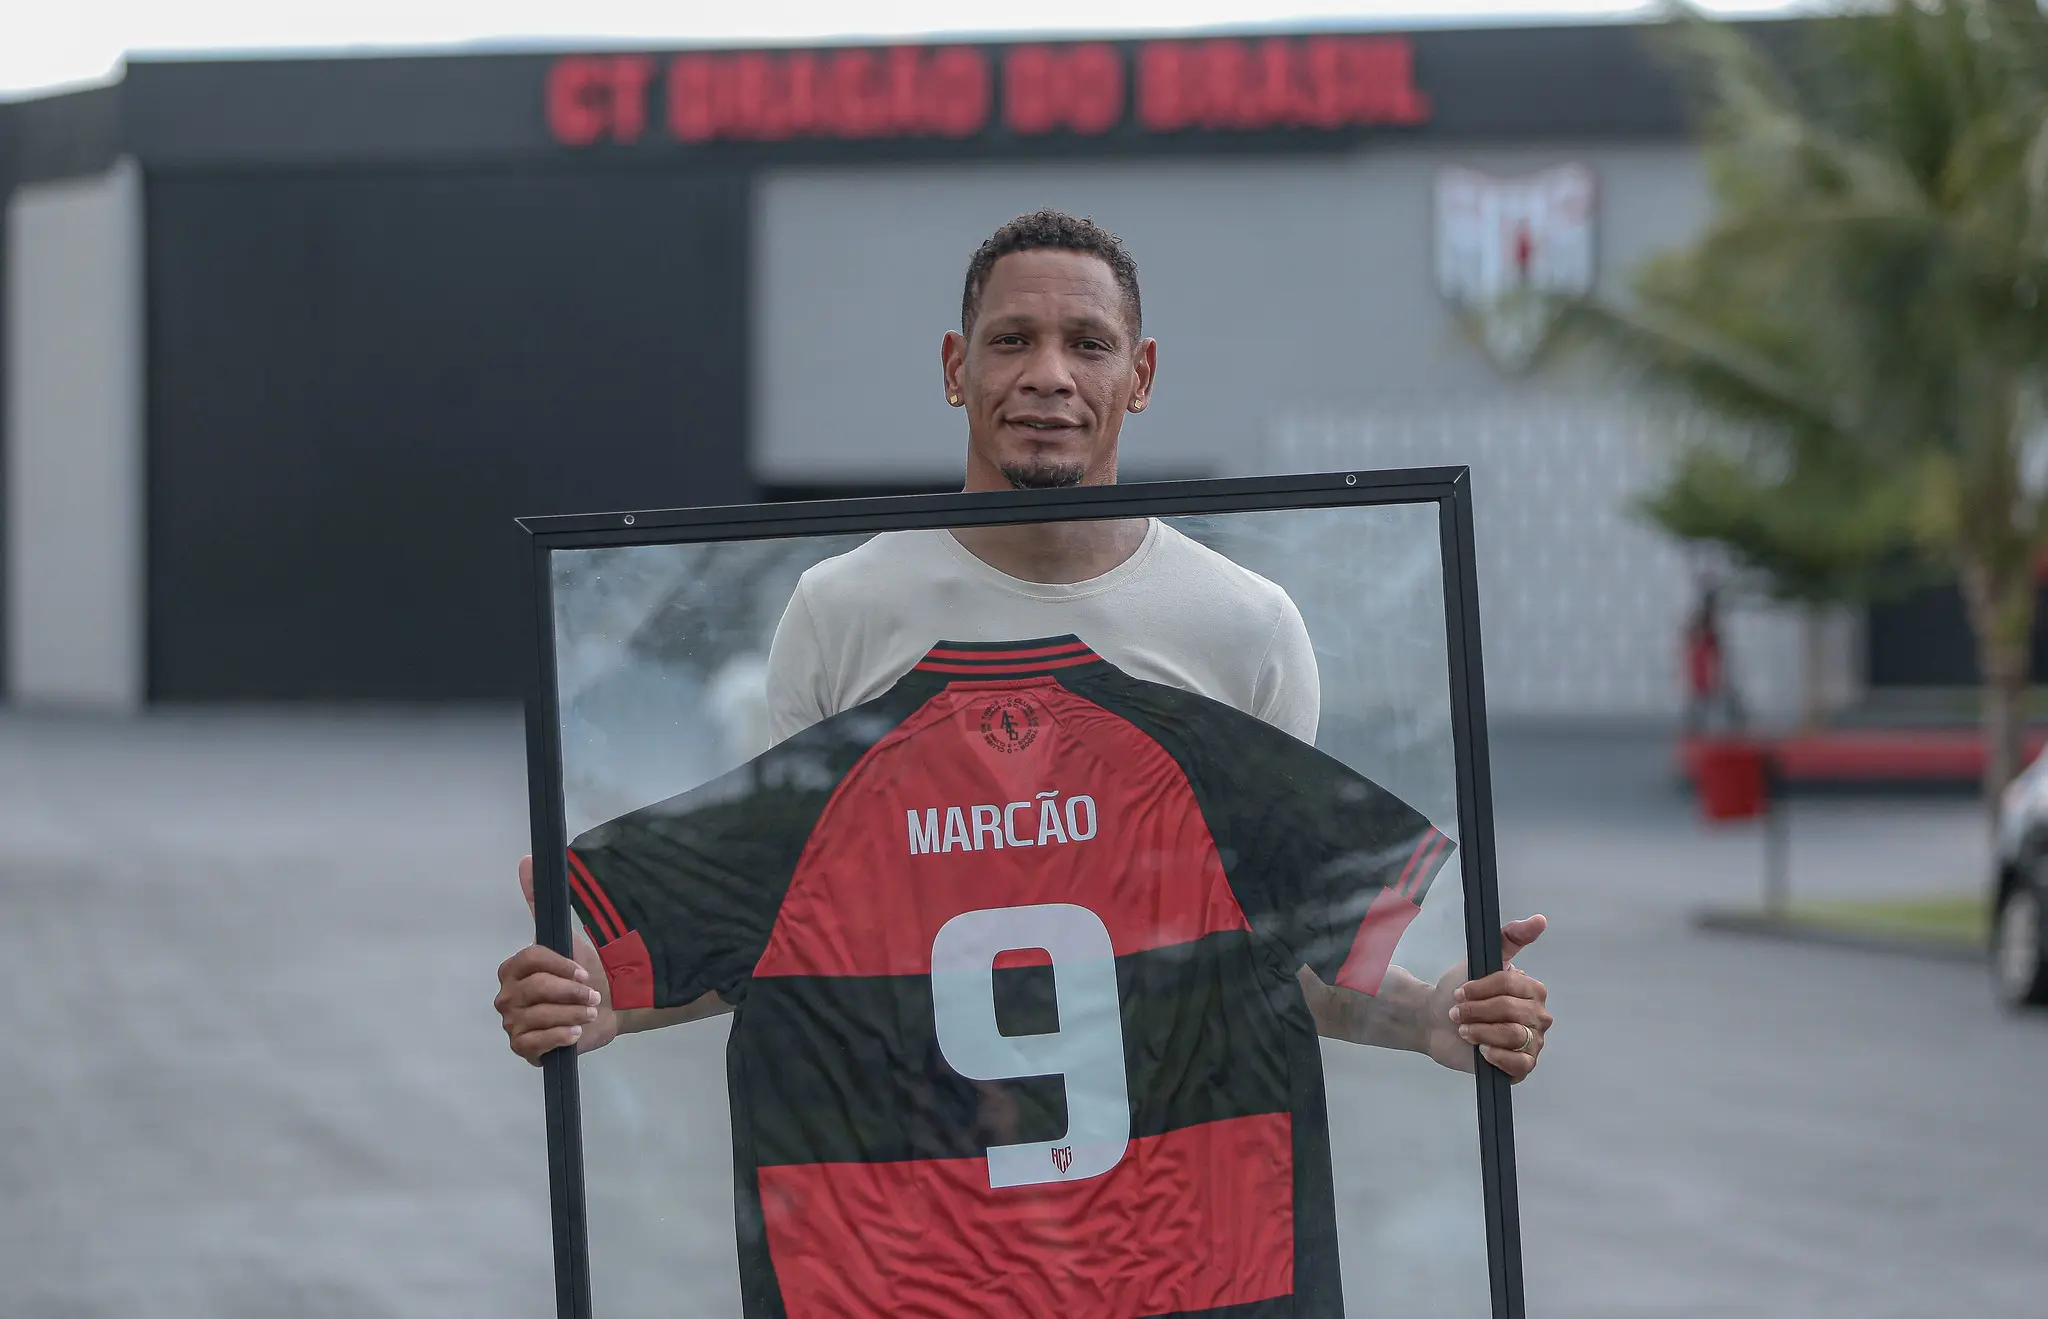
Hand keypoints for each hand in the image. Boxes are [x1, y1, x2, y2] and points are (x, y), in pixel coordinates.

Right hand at [494, 856, 617, 1065]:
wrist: (607, 1006)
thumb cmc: (585, 973)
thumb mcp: (564, 935)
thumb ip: (538, 900)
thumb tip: (526, 860)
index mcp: (512, 970)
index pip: (531, 961)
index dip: (561, 966)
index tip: (583, 972)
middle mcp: (506, 998)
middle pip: (537, 989)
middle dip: (570, 992)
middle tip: (592, 995)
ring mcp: (513, 1025)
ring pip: (540, 1016)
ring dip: (572, 1014)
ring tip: (589, 1012)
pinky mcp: (524, 1049)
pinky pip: (536, 1043)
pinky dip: (560, 1037)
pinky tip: (576, 1033)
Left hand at [1426, 915, 1550, 1082]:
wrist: (1436, 1022)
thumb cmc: (1460, 991)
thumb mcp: (1480, 960)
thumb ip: (1509, 938)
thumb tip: (1540, 920)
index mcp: (1533, 991)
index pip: (1512, 985)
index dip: (1482, 989)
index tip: (1461, 992)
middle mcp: (1539, 1017)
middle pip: (1512, 1011)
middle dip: (1478, 1011)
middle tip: (1458, 1013)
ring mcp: (1533, 1043)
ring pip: (1514, 1036)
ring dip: (1482, 1032)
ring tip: (1464, 1030)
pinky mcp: (1521, 1067)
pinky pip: (1520, 1064)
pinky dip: (1498, 1057)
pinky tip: (1482, 1051)